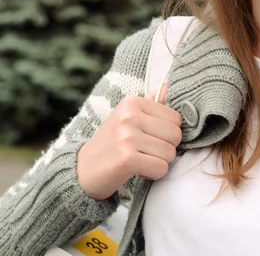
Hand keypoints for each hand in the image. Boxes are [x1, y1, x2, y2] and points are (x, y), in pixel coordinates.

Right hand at [77, 85, 181, 199]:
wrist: (83, 169)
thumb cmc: (113, 142)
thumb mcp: (128, 117)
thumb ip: (151, 104)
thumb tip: (170, 86)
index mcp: (132, 102)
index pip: (175, 118)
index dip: (168, 133)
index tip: (149, 137)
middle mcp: (130, 116)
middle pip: (175, 135)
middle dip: (166, 148)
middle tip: (145, 151)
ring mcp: (127, 137)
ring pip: (170, 153)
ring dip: (159, 162)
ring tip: (139, 159)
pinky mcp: (127, 159)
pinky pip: (161, 169)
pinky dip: (153, 174)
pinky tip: (137, 170)